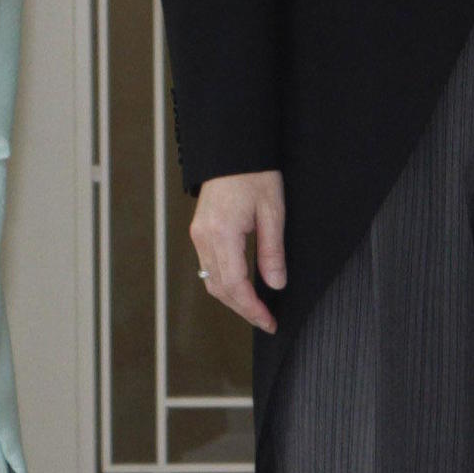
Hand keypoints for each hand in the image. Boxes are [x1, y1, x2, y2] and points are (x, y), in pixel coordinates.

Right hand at [188, 169, 287, 332]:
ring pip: (211, 281)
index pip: (235, 285)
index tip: (269, 322)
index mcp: (222, 233)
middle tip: (267, 321)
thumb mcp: (273, 212)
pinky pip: (208, 267)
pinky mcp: (199, 232)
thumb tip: (276, 285)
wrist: (232, 150)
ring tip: (257, 309)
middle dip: (243, 309)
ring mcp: (198, 235)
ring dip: (233, 299)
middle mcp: (204, 238)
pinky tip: (242, 288)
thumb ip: (272, 252)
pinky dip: (225, 283)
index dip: (252, 309)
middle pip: (219, 288)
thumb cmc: (255, 175)